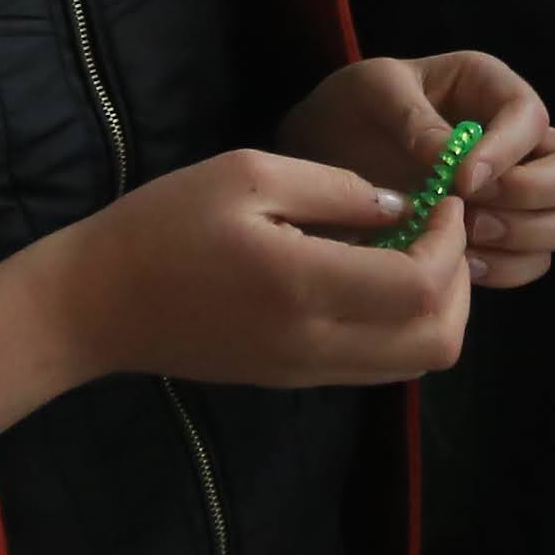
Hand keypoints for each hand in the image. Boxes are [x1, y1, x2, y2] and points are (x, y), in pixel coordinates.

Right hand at [0, 149, 466, 434]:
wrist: (94, 306)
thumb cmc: (161, 225)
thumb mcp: (248, 174)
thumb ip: (336, 187)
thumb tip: (403, 204)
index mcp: (303, 288)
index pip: (421, 288)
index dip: (451, 242)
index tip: (442, 199)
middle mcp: (315, 345)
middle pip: (438, 341)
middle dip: (459, 281)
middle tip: (440, 228)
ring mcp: (307, 372)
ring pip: (417, 362)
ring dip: (437, 307)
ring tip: (413, 250)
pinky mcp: (296, 380)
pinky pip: (380, 365)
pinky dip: (403, 326)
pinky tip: (376, 278)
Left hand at [284, 51, 554, 287]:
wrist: (322, 158)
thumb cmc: (348, 110)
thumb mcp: (369, 91)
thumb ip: (411, 116)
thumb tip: (452, 156)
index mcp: (492, 90)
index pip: (533, 117)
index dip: (508, 152)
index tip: (461, 181)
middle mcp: (520, 141)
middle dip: (538, 197)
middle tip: (476, 212)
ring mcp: (518, 192)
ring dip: (527, 237)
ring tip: (465, 238)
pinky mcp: (503, 238)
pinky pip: (536, 261)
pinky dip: (507, 269)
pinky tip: (459, 263)